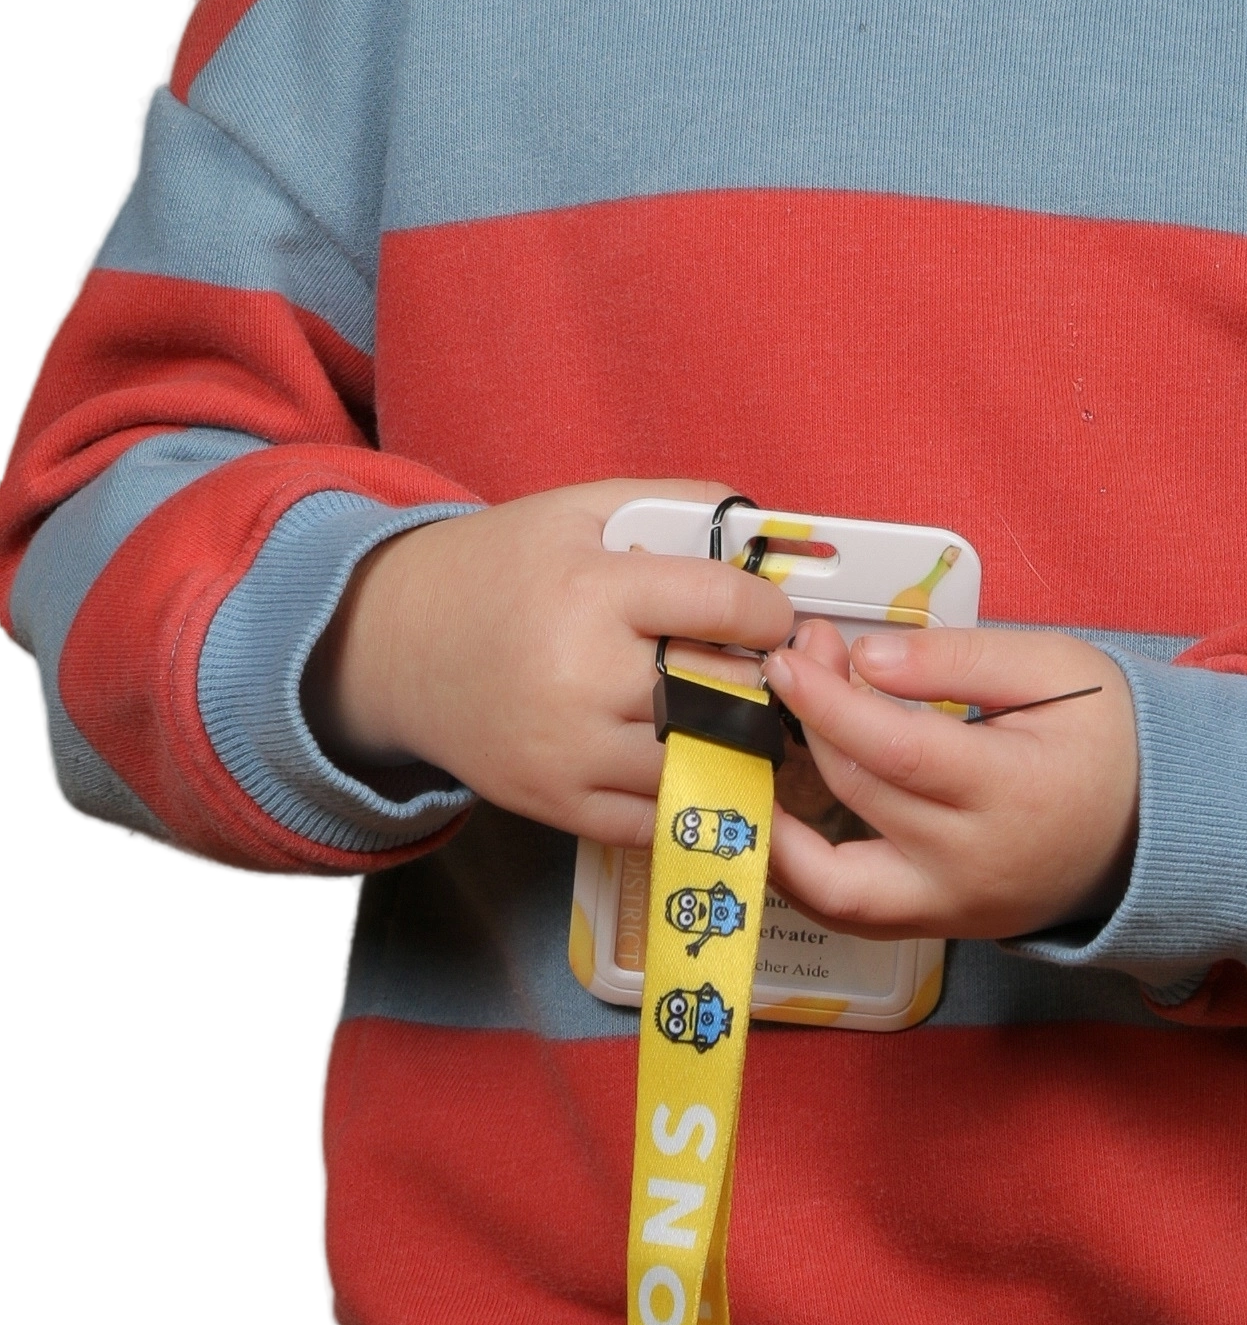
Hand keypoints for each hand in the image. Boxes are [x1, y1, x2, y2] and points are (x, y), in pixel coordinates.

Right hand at [302, 480, 795, 845]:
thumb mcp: (584, 509)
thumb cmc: (501, 566)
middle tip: (757, 668)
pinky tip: (688, 757)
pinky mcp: (553, 803)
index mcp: (594, 592)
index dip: (770, 613)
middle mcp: (583, 678)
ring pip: (697, 760)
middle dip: (755, 680)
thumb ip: (681, 506)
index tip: (771, 617)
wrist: (397, 644)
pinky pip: (654, 817)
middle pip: (722, 693)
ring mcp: (568, 751)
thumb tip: (766, 529)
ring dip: (728, 742)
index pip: (725, 609)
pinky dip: (684, 792)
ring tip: (725, 712)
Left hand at [762, 618, 1139, 944]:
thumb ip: (960, 658)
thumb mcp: (1055, 668)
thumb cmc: (1108, 736)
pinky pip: (847, 912)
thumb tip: (868, 658)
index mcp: (1012, 790)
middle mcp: (972, 864)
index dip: (829, 702)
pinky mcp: (936, 926)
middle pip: (859, 794)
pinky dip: (799, 872)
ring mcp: (950, 907)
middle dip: (813, 720)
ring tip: (756, 756)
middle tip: (806, 659)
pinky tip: (776, 818)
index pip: (895, 750)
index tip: (790, 657)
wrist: (1155, 826)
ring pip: (832, 879)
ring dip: (777, 821)